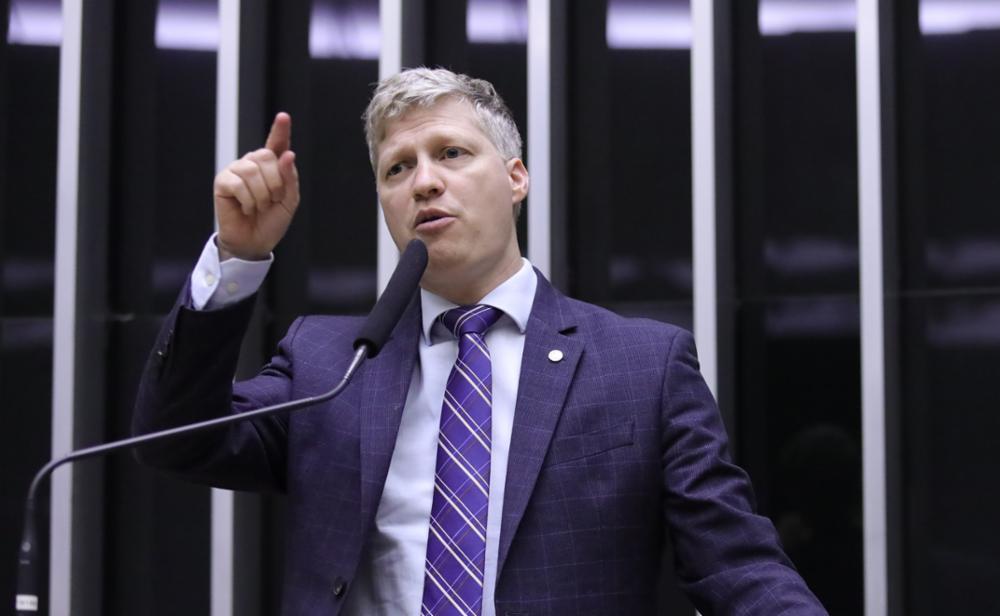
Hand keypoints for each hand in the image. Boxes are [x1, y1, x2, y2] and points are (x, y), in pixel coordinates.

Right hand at [213, 112, 299, 259]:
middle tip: (272, 201)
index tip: (284, 117)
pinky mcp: (223, 182)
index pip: (277, 144)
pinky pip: (238, 183)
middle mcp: (253, 164)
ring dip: (262, 194)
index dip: (280, 130)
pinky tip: (246, 208)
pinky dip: (248, 200)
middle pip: (266, 156)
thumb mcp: (289, 200)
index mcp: (272, 167)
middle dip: (275, 183)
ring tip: (259, 207)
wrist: (255, 242)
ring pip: (252, 170)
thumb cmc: (271, 221)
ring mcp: (236, 171)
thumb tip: (287, 154)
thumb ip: (290, 178)